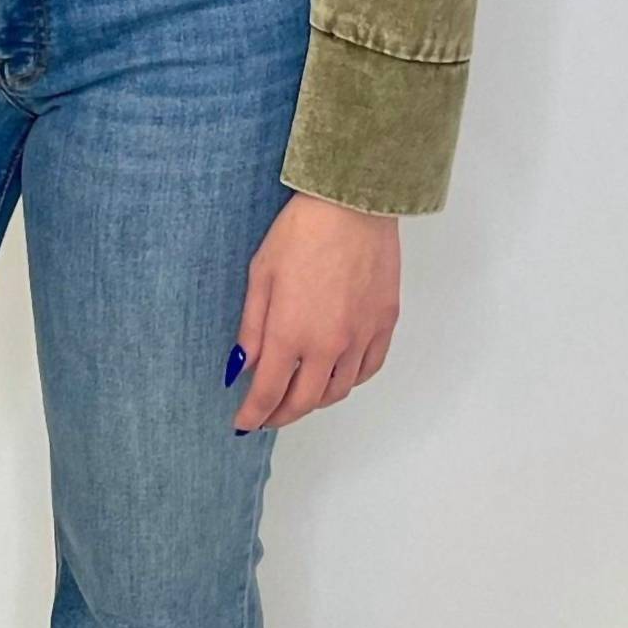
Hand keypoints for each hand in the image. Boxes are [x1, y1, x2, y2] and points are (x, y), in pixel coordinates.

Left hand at [227, 191, 400, 431]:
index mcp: (291, 333)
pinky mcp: (384, 324)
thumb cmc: (301, 231)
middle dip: (281, 415)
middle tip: (267, 417)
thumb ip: (252, 327)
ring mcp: (360, 337)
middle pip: (304, 401)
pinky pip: (368, 369)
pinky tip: (336, 375)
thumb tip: (242, 366)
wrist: (352, 204)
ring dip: (314, 400)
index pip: (269, 392)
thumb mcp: (261, 274)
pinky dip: (349, 381)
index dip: (253, 414)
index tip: (243, 423)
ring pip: (338, 391)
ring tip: (299, 395)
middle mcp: (328, 345)